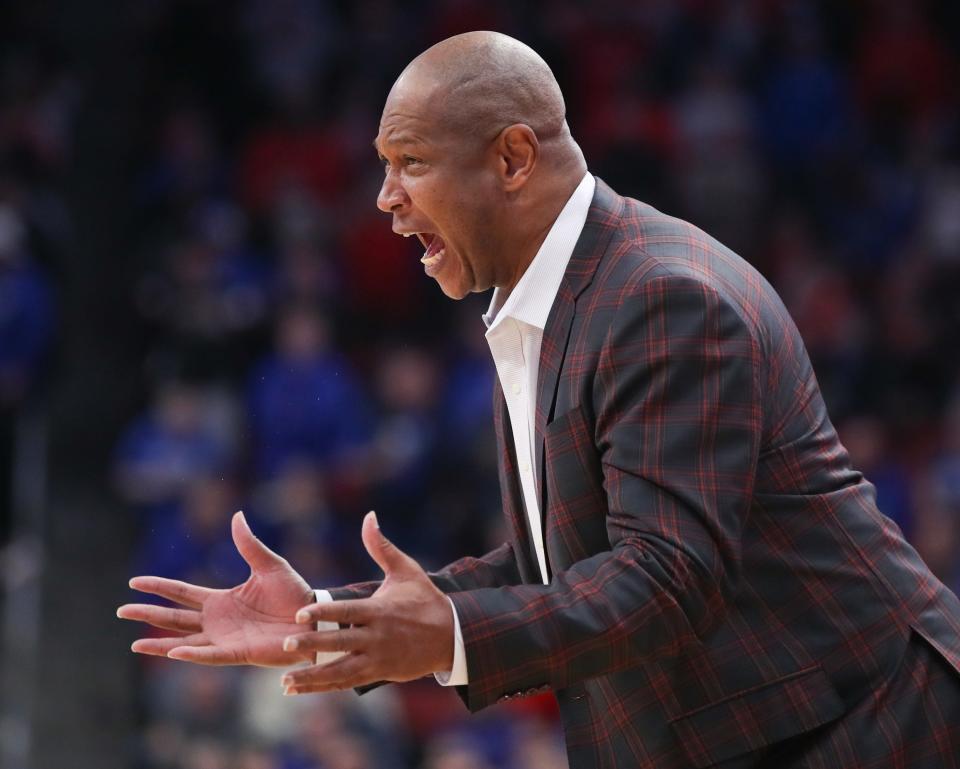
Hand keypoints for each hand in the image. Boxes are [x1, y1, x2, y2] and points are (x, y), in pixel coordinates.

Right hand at [117, 512, 315, 666]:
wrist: (314, 616)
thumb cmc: (293, 593)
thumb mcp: (269, 564)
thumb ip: (249, 544)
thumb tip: (236, 515)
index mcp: (222, 599)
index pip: (182, 592)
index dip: (159, 587)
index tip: (134, 582)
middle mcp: (218, 620)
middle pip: (174, 617)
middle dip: (148, 614)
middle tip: (121, 611)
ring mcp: (225, 638)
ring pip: (184, 641)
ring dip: (159, 644)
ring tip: (134, 644)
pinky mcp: (238, 653)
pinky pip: (210, 655)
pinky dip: (191, 655)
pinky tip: (172, 652)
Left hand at [280, 511, 453, 693]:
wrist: (451, 635)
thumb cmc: (424, 599)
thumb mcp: (407, 570)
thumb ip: (381, 546)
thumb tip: (369, 517)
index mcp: (379, 610)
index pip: (346, 611)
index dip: (323, 613)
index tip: (299, 613)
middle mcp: (376, 637)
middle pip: (340, 642)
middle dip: (314, 645)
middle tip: (286, 644)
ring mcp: (377, 658)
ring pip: (340, 670)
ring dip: (312, 677)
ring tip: (285, 683)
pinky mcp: (379, 673)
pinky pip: (347, 682)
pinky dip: (323, 687)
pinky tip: (300, 689)